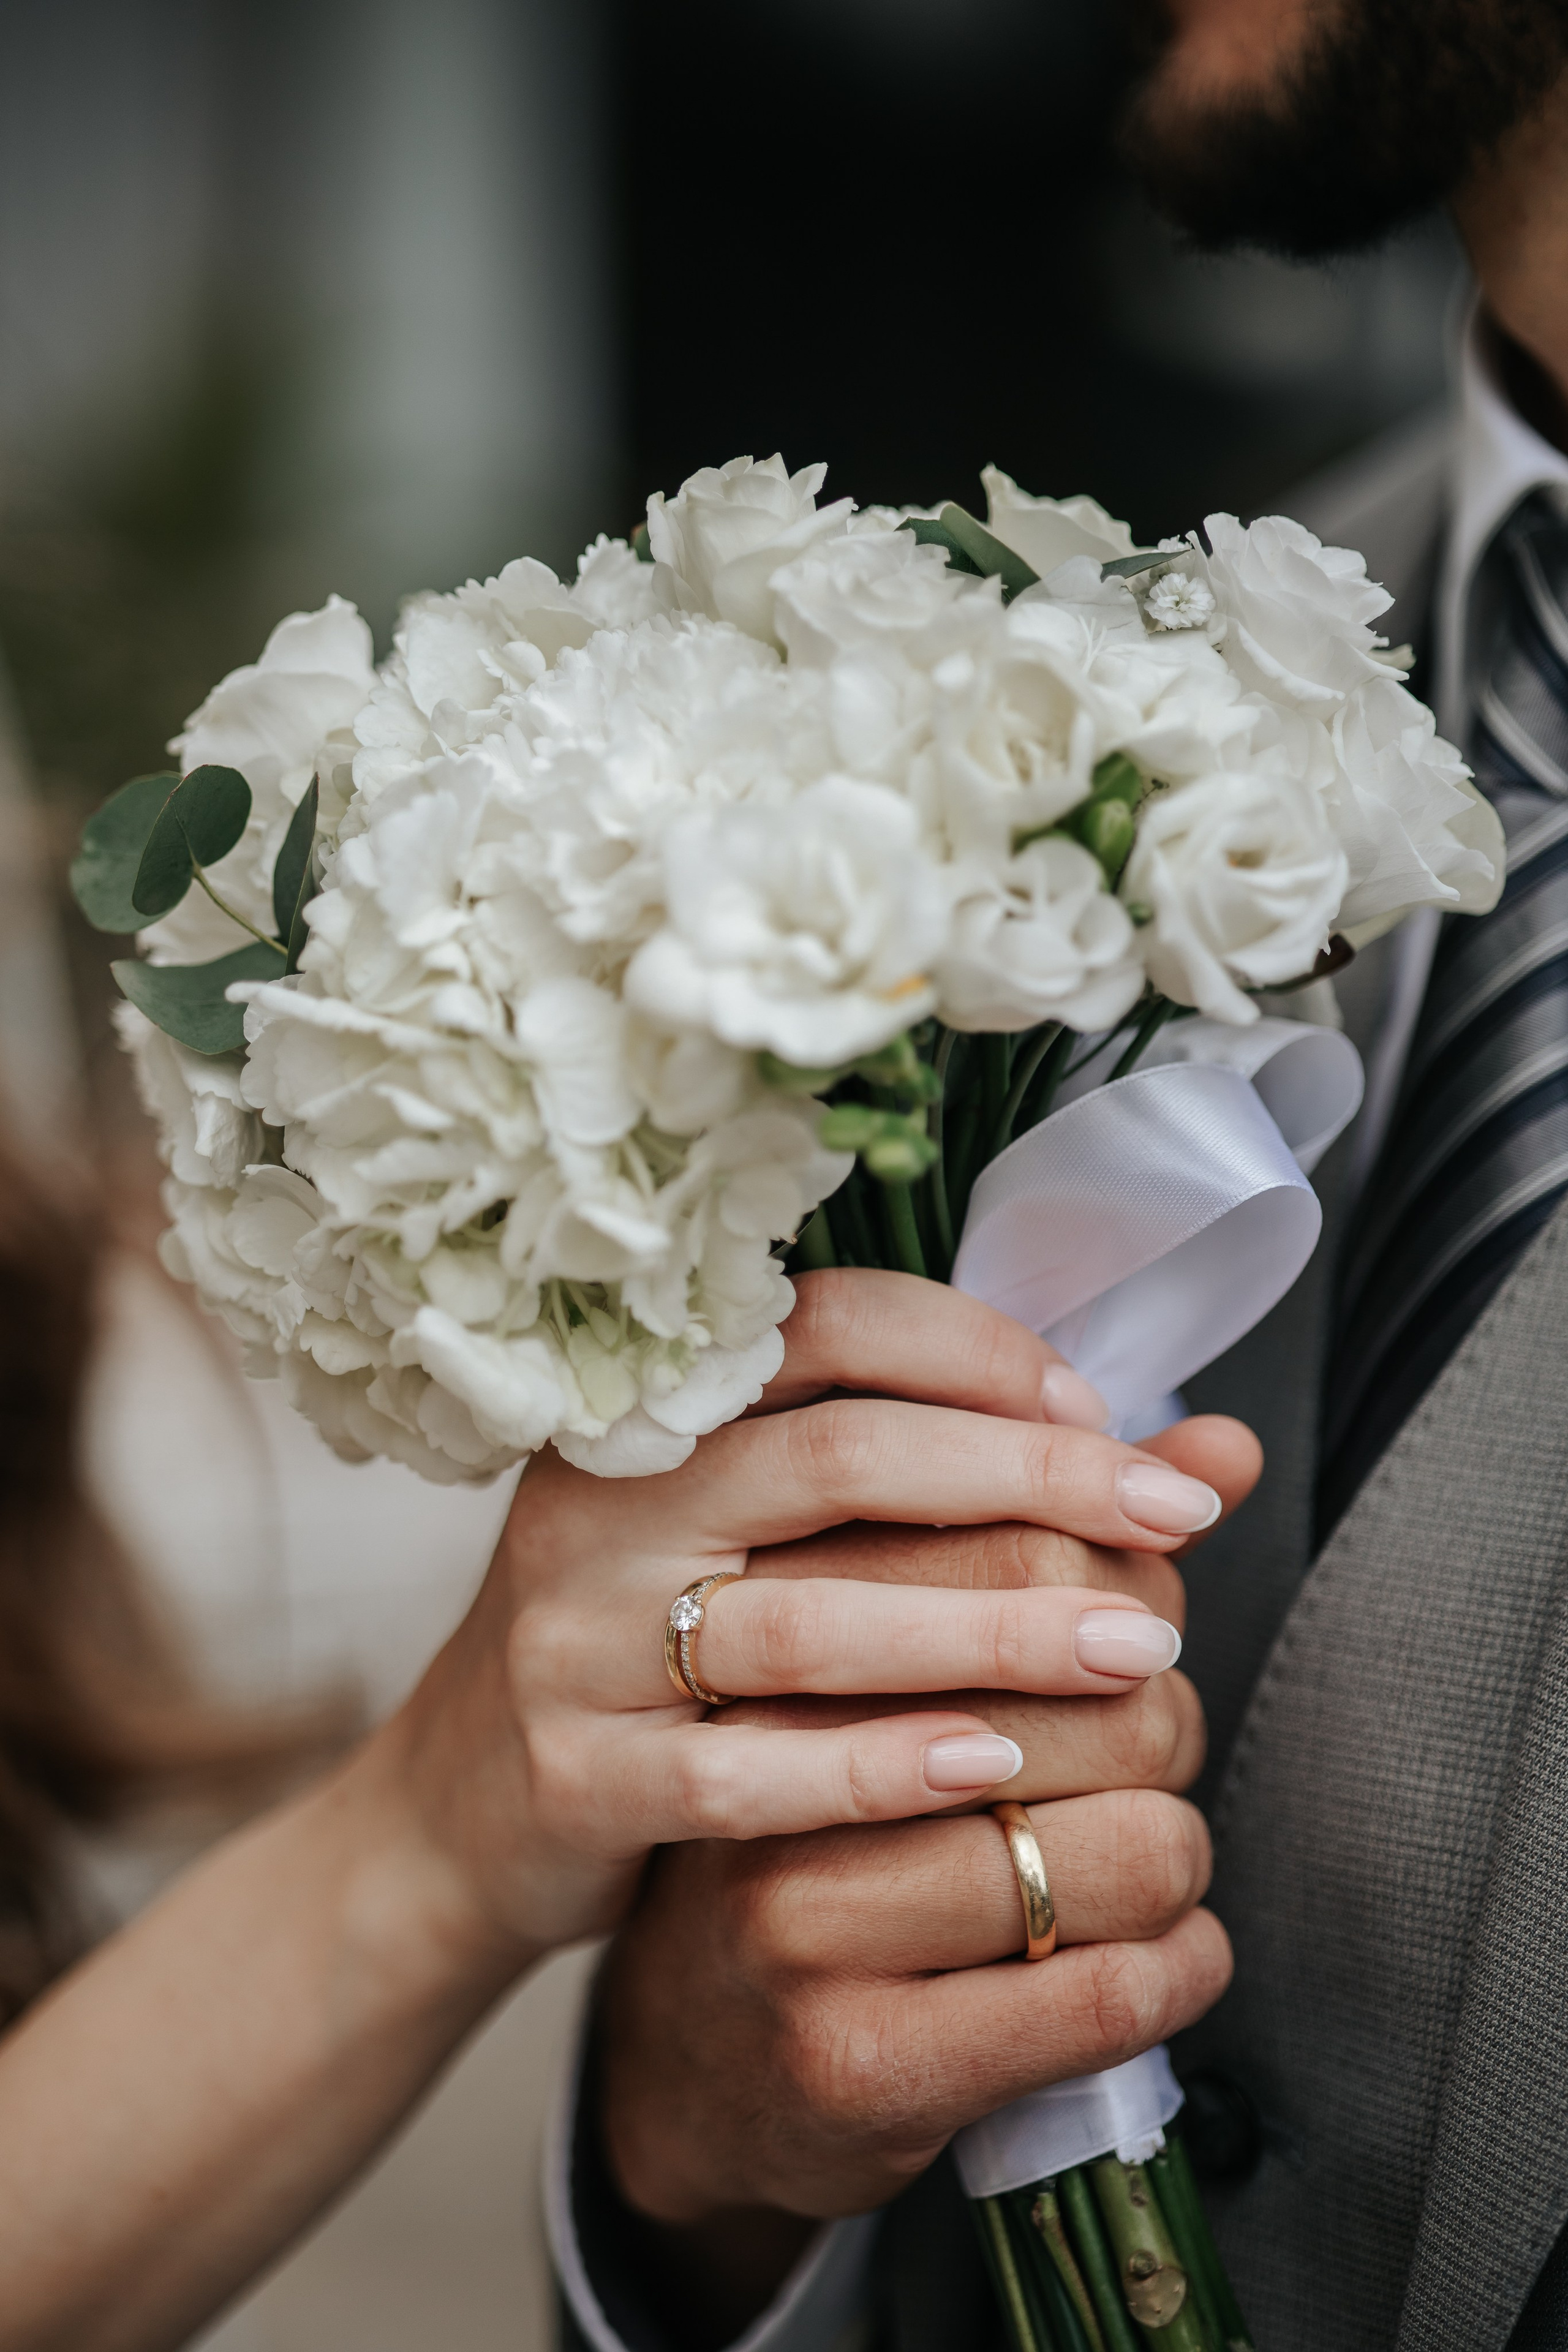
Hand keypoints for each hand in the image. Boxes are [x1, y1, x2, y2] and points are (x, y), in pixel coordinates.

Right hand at [588, 1375, 1257, 2342]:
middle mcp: (604, 1506)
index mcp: (655, 1413)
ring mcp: (576, 1642)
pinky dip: (876, 1769)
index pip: (831, 1327)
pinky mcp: (577, 1778)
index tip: (1100, 1412)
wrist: (465, 1810)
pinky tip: (996, 1768)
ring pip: (802, 1618)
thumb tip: (1214, 1449)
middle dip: (1028, 1482)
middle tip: (1172, 1520)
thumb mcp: (787, 1541)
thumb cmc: (673, 1645)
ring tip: (1133, 1651)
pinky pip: (738, 1774)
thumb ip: (982, 1483)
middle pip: (840, 1458)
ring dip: (986, 1631)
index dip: (976, 1353)